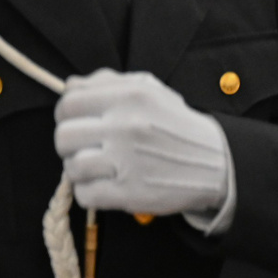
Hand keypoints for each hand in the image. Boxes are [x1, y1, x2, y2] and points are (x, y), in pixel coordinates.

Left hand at [53, 70, 231, 218]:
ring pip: (72, 167)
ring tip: (96, 168)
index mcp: (128, 97)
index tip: (77, 122)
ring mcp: (127, 161)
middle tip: (85, 147)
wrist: (214, 162)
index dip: (66, 114)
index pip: (68, 104)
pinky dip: (89, 192)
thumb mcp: (148, 90)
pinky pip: (85, 195)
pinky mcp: (130, 193)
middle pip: (63, 137)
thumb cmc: (174, 124)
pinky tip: (104, 185)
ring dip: (78, 170)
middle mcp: (125, 126)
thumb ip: (106, 83)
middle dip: (69, 144)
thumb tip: (69, 86)